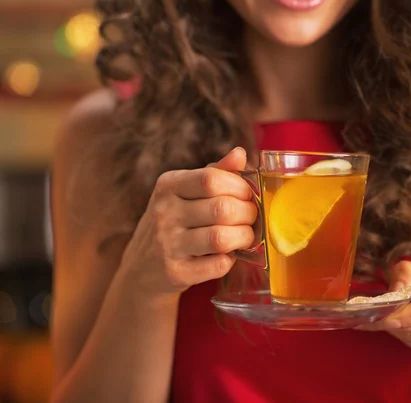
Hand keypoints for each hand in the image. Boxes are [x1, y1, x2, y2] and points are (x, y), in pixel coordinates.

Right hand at [118, 147, 256, 297]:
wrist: (141, 268)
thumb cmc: (174, 222)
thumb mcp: (186, 191)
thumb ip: (216, 172)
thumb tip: (240, 153)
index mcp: (168, 185)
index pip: (211, 179)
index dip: (240, 187)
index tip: (248, 195)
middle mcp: (164, 213)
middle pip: (222, 209)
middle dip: (249, 213)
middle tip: (252, 218)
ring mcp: (167, 244)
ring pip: (221, 238)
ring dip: (244, 237)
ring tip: (246, 236)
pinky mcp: (176, 272)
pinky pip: (218, 265)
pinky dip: (230, 260)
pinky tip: (227, 254)